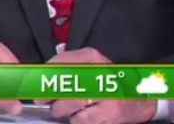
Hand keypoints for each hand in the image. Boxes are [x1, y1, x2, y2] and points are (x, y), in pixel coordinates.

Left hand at [37, 47, 156, 123]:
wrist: (141, 99)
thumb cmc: (109, 83)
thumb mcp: (90, 67)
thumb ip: (67, 67)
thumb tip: (40, 75)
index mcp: (91, 57)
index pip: (59, 62)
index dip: (43, 75)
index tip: (32, 84)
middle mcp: (99, 71)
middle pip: (61, 85)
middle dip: (49, 96)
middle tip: (44, 100)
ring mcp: (106, 92)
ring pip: (68, 105)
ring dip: (62, 110)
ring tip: (66, 110)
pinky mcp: (111, 111)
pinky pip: (81, 120)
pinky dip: (78, 120)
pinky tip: (82, 117)